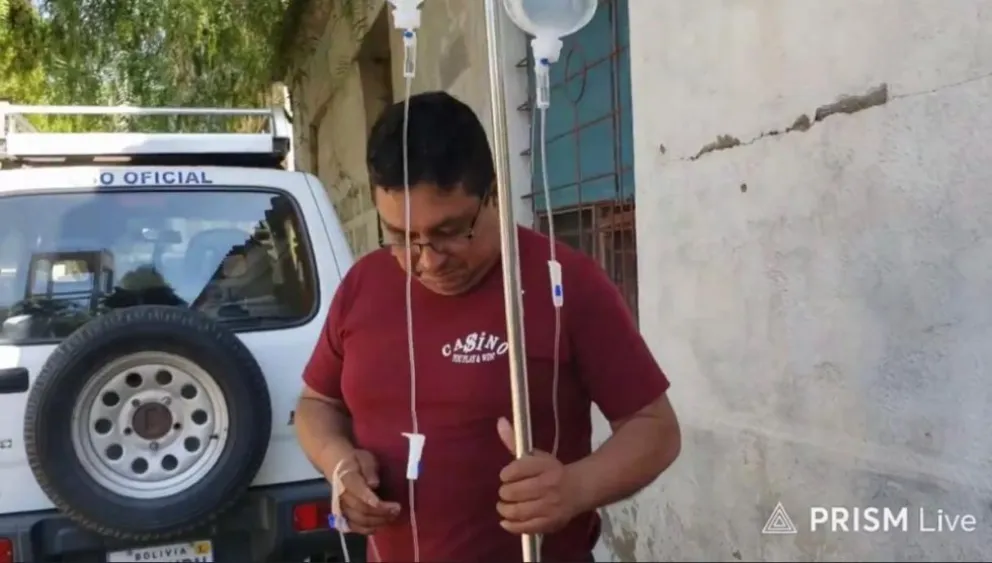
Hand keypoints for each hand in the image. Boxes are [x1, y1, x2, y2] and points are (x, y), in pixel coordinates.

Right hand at [326, 449, 401, 534]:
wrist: (337, 466)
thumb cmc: (356, 461)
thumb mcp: (365, 458)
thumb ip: (369, 469)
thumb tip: (374, 484)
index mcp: (347, 480)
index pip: (360, 494)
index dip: (375, 502)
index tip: (392, 506)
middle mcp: (342, 497)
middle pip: (362, 510)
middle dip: (382, 513)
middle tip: (397, 509)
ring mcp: (341, 508)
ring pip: (359, 521)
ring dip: (378, 522)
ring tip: (393, 516)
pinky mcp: (343, 515)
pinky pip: (354, 527)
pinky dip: (367, 530)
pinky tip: (380, 526)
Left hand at [496, 417, 581, 534]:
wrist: (579, 489)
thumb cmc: (552, 470)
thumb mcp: (536, 455)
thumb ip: (515, 441)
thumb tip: (500, 422)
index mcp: (545, 465)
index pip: (516, 470)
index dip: (506, 474)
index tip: (506, 476)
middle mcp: (548, 485)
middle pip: (514, 491)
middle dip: (505, 492)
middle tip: (506, 493)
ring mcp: (550, 506)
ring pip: (518, 510)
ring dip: (505, 509)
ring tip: (504, 506)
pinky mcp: (551, 523)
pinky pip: (526, 527)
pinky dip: (512, 526)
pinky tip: (506, 521)